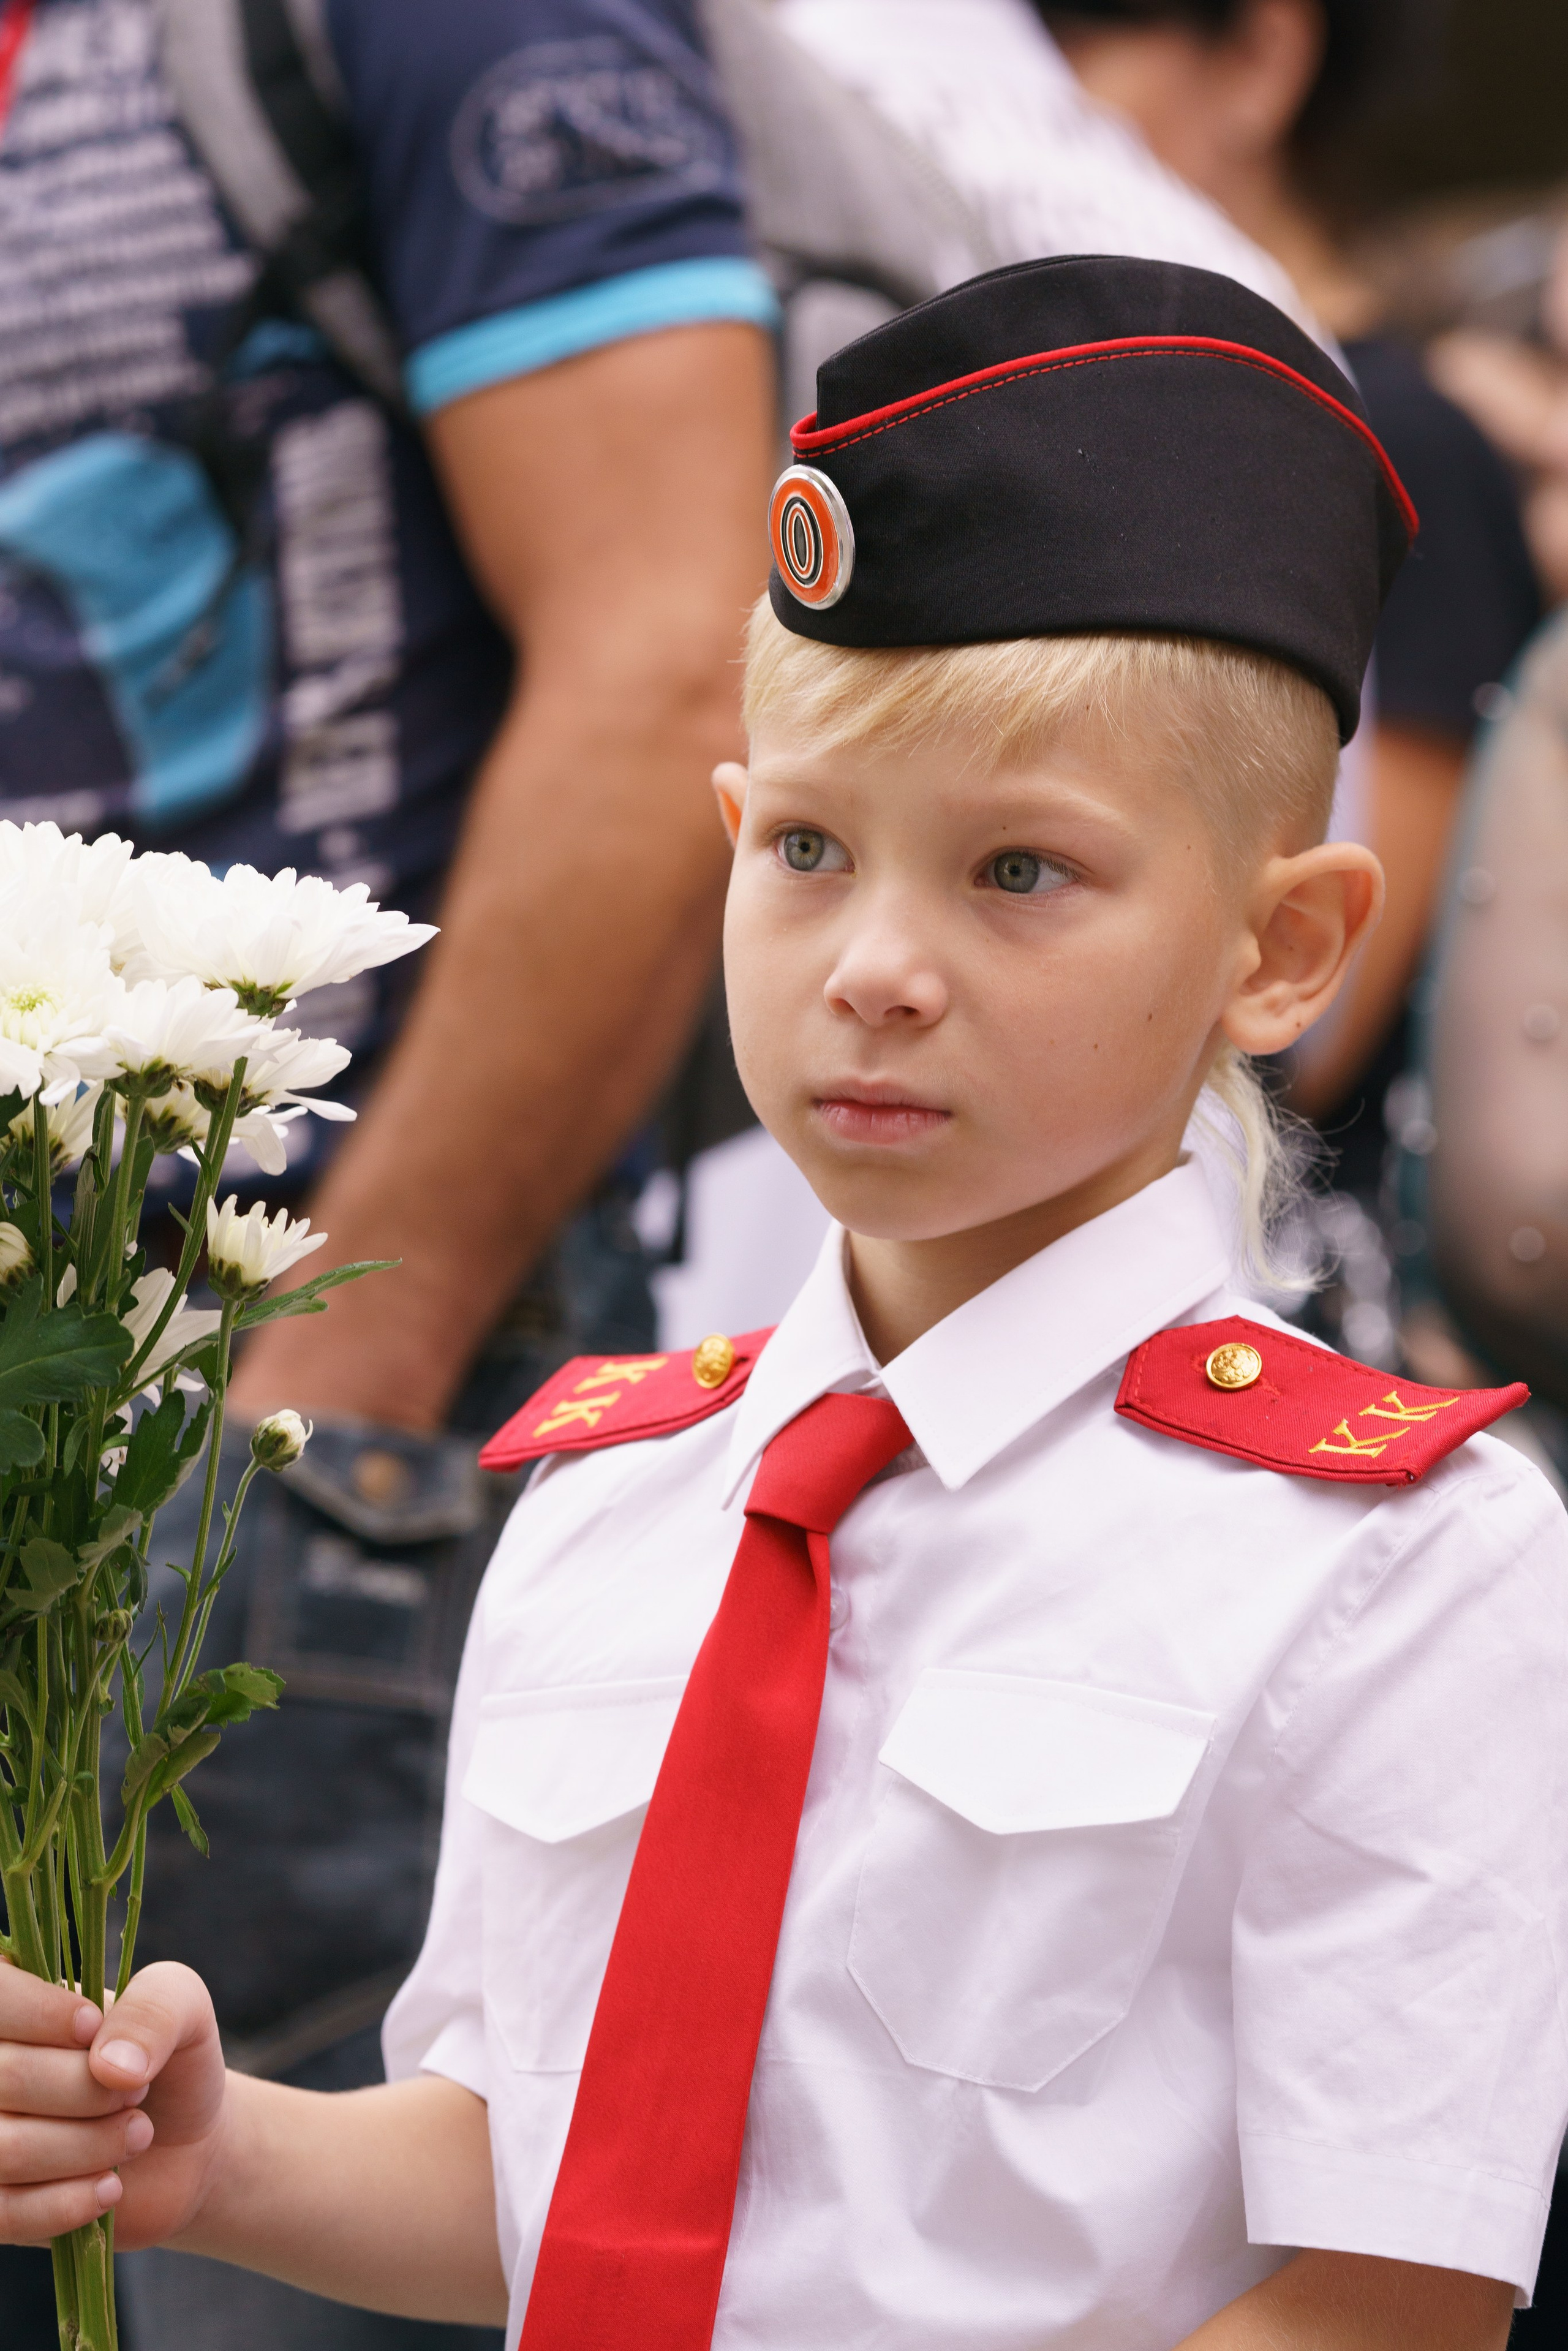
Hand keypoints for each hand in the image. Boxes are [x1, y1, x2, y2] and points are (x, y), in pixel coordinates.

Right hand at [0, 1957, 227, 2248]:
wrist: (183, 2143)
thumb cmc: (170, 2060)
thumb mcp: (184, 2007)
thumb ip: (154, 2009)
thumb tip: (111, 2066)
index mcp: (15, 2007)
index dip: (42, 2015)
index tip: (93, 2028)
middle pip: (7, 2077)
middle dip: (88, 2089)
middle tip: (135, 2092)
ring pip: (7, 2149)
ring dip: (89, 2146)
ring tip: (135, 2134)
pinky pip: (6, 2213)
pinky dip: (68, 2203)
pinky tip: (109, 2186)